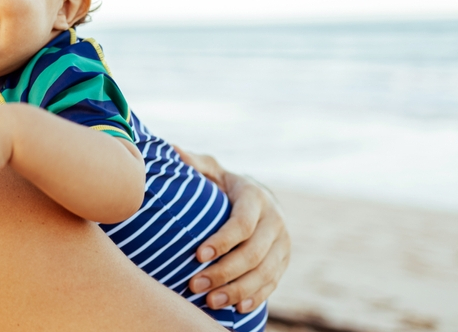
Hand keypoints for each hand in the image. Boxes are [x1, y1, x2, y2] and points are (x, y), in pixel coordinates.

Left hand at [173, 146, 290, 313]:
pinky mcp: (284, 260)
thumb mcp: (212, 170)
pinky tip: (237, 307)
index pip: (242, 223)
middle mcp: (274, 220)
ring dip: (238, 290)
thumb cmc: (224, 184)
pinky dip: (256, 296)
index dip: (222, 241)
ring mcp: (283, 243)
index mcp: (255, 197)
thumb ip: (195, 163)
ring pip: (264, 272)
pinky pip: (273, 282)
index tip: (197, 254)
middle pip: (253, 253)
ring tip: (211, 300)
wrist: (258, 199)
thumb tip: (173, 150)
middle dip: (224, 272)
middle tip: (195, 284)